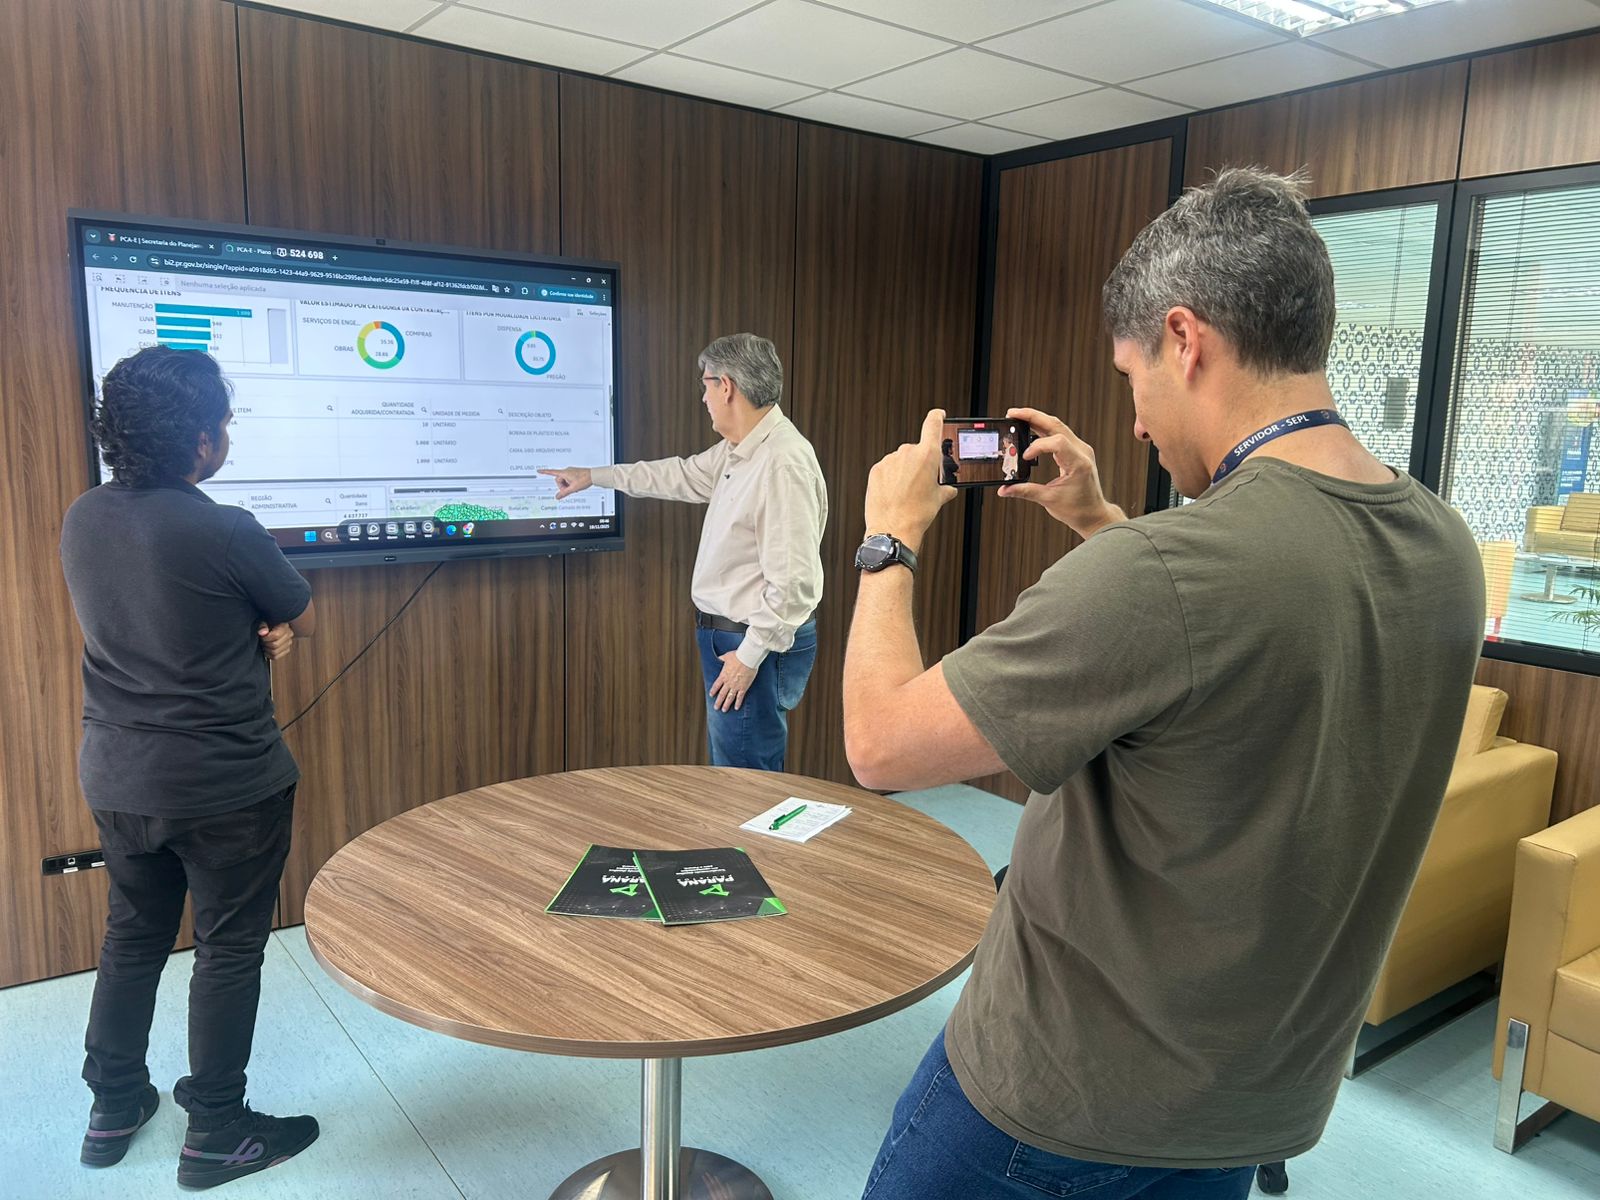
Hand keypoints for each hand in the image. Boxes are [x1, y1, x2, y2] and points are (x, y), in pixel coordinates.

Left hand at [257, 622, 293, 661]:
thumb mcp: (264, 622)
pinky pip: (276, 657)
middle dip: (266, 644)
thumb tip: (263, 632)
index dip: (266, 638)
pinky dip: (269, 655)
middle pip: (275, 645)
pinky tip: (267, 650)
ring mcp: (288, 643)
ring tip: (264, 645)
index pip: (276, 635)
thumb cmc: (268, 625)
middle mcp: (289, 635)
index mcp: (284, 626)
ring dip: (267, 649)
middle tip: (262, 641)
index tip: (262, 637)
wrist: (272, 628)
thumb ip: (263, 626)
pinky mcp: (286, 650)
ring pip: (275, 652)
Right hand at [538, 466, 591, 498]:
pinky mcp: (574, 473)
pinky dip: (570, 484)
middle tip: (570, 489)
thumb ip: (564, 493)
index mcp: (564, 473)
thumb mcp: (573, 488)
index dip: (544, 472)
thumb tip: (557, 497)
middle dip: (562, 486)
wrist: (593, 476)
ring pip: (564, 481)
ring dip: (567, 485)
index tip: (538, 471)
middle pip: (559, 480)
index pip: (552, 472)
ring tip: (575, 487)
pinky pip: (569, 479)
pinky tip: (576, 486)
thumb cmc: (584, 479)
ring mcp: (570, 472)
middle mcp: (566, 471)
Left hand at [708, 651, 757, 712]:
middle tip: (716, 707)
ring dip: (726, 704)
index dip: (713, 691)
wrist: (747, 658)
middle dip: (718, 702)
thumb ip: (722, 658)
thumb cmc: (738, 656)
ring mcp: (735, 686)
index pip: (716, 685)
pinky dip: (738, 703)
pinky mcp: (743, 687)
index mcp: (723, 675)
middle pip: (721, 694)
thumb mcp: (727, 656)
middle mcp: (728, 682)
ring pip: (729, 697)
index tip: (711, 695)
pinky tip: (736, 708)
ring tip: (724, 710)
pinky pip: (740, 697)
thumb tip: (718, 657)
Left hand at [864, 408, 957, 546]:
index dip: (937, 417)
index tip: (938, 415)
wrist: (893, 529)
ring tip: (905, 493)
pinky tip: (894, 493)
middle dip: (919, 463)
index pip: (933, 424)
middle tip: (920, 483)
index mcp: (927, 455)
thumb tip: (949, 489)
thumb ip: (945, 489)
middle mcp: (907, 453)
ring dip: (903, 471)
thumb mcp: (938, 500)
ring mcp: (889, 460)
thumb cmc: (916, 514)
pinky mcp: (876, 470)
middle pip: (916, 449)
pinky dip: (890, 477)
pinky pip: (886, 469)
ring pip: (900, 460)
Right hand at [997, 407, 1124, 536]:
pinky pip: (1059, 433)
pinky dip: (1043, 428)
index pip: (1056, 442)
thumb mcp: (1049, 500)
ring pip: (1057, 425)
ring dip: (1037, 419)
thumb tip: (1005, 489)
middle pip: (1056, 424)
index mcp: (1079, 463)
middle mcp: (1082, 451)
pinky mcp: (1077, 450)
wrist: (1093, 514)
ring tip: (1018, 417)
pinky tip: (1030, 428)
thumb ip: (1025, 491)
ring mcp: (1081, 449)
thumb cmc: (1078, 509)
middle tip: (1012, 413)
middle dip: (1032, 416)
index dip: (1037, 446)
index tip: (1025, 457)